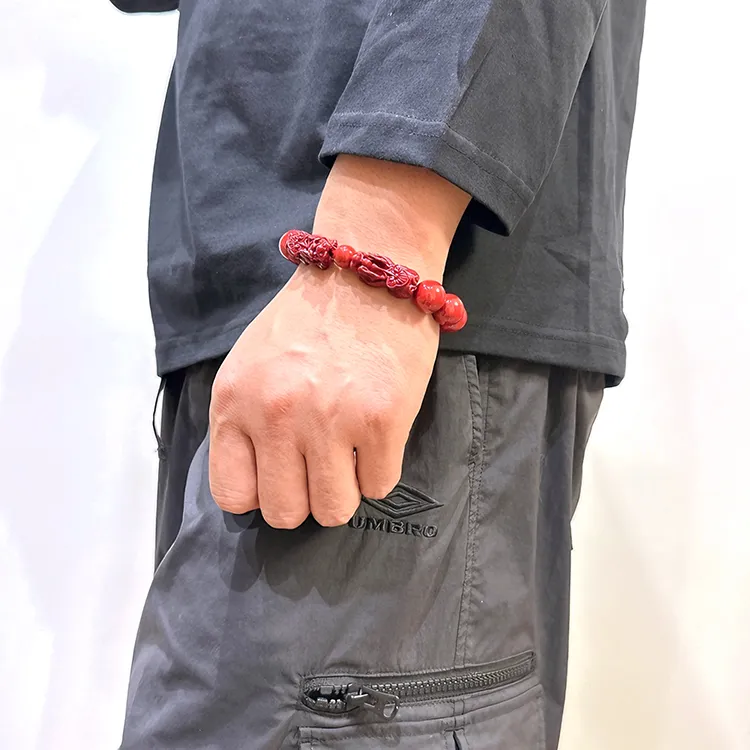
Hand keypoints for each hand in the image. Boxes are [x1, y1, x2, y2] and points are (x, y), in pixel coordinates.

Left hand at [208, 265, 438, 527]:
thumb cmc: (308, 320)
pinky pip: (379, 485)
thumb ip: (244, 421)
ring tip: (350, 454)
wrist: (364, 273)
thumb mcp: (249, 365)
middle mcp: (276, 416)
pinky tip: (376, 436)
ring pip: (334, 510)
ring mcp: (330, 421)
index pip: (233, 495)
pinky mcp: (381, 420)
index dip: (261, 492)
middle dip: (306, 496)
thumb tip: (258, 480)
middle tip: (320, 465)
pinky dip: (379, 469)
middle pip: (285, 512)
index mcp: (235, 402)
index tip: (281, 474)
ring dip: (345, 488)